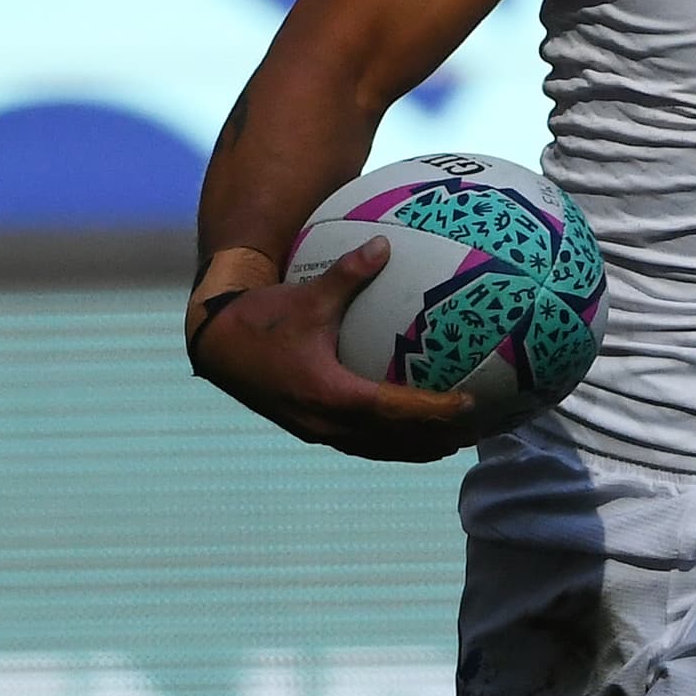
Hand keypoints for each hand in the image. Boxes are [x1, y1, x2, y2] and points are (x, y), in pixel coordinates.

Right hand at [188, 239, 482, 460]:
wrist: (218, 346)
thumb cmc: (262, 318)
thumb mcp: (307, 296)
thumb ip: (348, 273)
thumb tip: (384, 245)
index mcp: (329, 394)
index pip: (394, 410)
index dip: (433, 410)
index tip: (469, 404)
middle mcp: (327, 423)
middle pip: (396, 442)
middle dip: (437, 439)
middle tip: (478, 431)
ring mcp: (319, 432)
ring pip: (380, 450)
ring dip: (418, 447)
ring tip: (455, 442)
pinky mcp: (313, 430)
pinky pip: (363, 445)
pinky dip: (392, 443)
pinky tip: (412, 435)